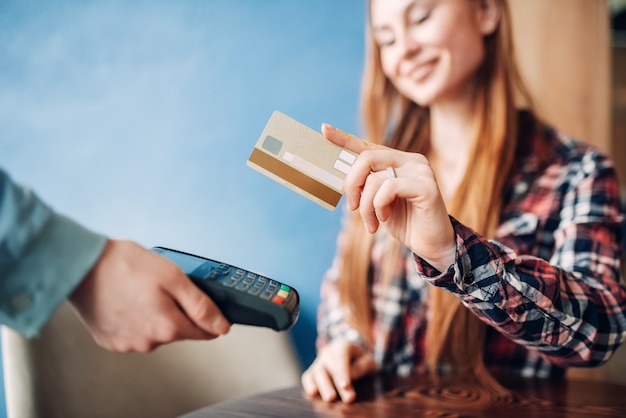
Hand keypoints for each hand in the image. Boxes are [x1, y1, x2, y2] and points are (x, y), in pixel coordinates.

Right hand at [69, 239, 230, 351]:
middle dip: (178, 310)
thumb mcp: (173, 277)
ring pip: (156, 332)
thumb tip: (221, 326)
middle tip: (163, 286)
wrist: (80, 267)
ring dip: (156, 314)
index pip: (204, 332)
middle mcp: (149, 343)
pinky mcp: (110, 341)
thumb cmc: (124, 266)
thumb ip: (201, 305)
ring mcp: (128, 344)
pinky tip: (127, 300)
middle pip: (179, 331)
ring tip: (140, 290)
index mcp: (168, 328)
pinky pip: (134, 332)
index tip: (202, 302)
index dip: (208, 316)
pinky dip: (135, 318)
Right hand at [301, 340, 376, 402]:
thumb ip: (362, 366)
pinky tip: (314, 393)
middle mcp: (328, 353)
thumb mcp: (368, 359)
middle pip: (327, 367)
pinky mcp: (313, 371)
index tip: (345, 385)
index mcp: (342, 345)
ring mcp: (319, 362)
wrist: (351, 354)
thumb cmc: (361, 359)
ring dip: (322, 386)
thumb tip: (352, 376)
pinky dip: (309, 385)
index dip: (342, 372)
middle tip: (343, 398)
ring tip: (329, 399)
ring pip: (316, 372)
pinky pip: (307, 377)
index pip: (340, 357)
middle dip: (334, 383)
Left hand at [323, 124, 455, 270]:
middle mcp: (411, 160)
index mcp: (398, 161)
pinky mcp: (427, 186)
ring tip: (372, 223)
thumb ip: (366, 186)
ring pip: (374, 178)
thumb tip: (342, 178)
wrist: (431, 244)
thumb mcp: (378, 202)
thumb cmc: (405, 222)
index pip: (367, 146)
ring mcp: (420, 171)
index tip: (324, 130)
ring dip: (366, 206)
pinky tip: (385, 218)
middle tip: (352, 207)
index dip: (344, 139)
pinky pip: (389, 188)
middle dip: (352, 184)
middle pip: (366, 158)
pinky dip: (379, 206)